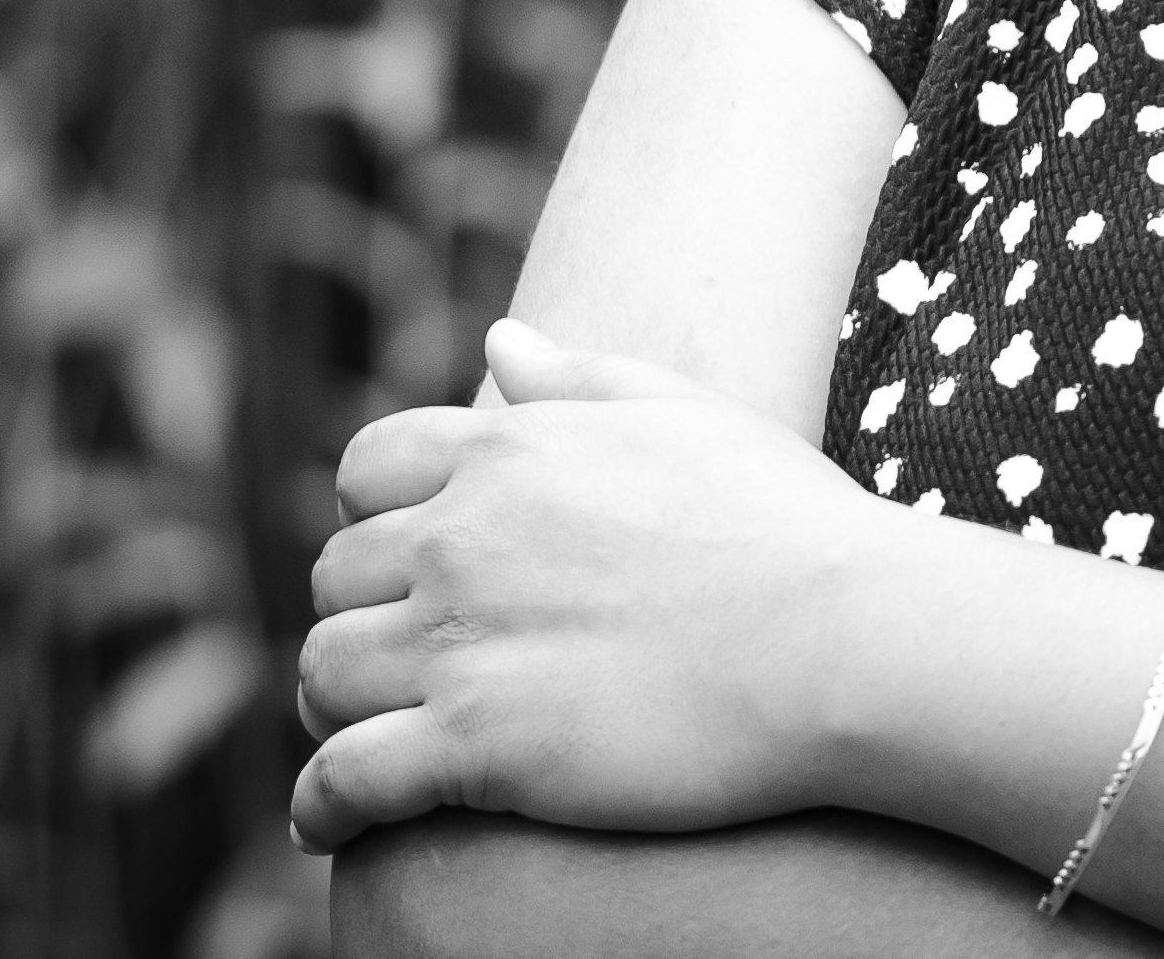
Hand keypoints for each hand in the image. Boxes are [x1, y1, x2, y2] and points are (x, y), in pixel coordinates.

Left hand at [290, 320, 894, 853]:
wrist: (842, 635)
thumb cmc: (783, 523)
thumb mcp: (683, 412)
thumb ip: (576, 377)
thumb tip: (499, 339)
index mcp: (506, 452)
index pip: (364, 472)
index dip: (374, 518)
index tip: (405, 561)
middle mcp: (462, 537)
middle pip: (335, 578)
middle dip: (362, 616)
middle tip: (401, 662)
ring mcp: (463, 641)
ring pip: (322, 674)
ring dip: (337, 708)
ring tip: (371, 734)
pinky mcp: (477, 744)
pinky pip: (343, 778)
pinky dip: (323, 806)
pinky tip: (333, 824)